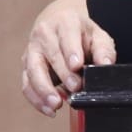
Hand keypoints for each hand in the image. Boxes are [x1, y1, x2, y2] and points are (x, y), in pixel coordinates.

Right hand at [20, 0, 115, 114]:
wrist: (58, 25)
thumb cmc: (80, 33)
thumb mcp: (97, 36)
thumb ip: (103, 50)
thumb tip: (105, 64)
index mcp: (64, 22)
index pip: (67, 36)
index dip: (71, 51)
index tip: (77, 66)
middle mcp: (44, 34)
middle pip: (51, 55)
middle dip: (62, 74)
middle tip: (75, 88)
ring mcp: (32, 50)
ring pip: (33, 70)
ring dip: (43, 90)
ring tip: (56, 104)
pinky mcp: (26, 65)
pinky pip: (27, 83)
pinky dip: (36, 99)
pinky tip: (49, 109)